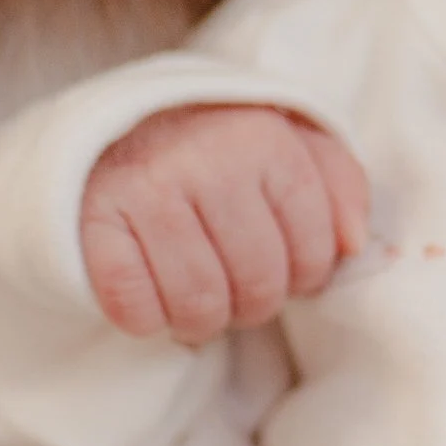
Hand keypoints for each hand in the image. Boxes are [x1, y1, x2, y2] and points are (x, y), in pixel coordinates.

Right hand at [79, 104, 370, 341]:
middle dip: (254, 304)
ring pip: (199, 305)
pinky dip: (147, 318)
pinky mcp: (91, 222)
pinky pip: (135, 308)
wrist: (110, 125)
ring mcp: (144, 191)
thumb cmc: (214, 146)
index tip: (287, 268)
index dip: (306, 276)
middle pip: (259, 284)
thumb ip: (337, 183)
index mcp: (262, 137)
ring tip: (198, 297)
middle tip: (237, 289)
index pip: (313, 249)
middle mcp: (204, 159)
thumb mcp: (286, 141)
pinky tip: (152, 294)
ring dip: (202, 319)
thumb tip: (353, 245)